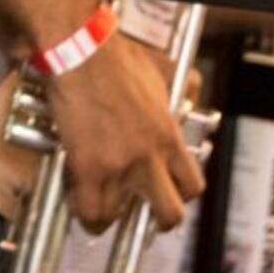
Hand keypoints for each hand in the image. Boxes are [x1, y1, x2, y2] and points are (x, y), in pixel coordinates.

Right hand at [40, 33, 203, 232]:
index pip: (192, 186)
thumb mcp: (164, 68)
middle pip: (169, 214)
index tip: (170, 191)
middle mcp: (148, 159)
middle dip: (158, 218)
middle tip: (143, 212)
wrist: (80, 54)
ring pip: (121, 218)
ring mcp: (117, 167)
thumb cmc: (117, 57)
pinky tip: (81, 204)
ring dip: (113, 216)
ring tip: (105, 205)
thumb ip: (185, 84)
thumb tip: (193, 90)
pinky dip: (85, 214)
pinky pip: (89, 210)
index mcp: (169, 138)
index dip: (182, 194)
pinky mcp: (87, 168)